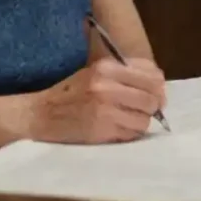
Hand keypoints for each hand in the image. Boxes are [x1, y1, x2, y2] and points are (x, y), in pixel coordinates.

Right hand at [29, 57, 165, 143]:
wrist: (40, 114)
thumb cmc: (71, 92)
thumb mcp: (96, 72)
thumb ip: (126, 74)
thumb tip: (160, 85)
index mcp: (107, 67)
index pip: (151, 74)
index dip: (158, 86)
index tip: (155, 94)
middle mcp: (107, 86)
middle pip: (152, 98)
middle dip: (152, 106)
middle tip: (144, 110)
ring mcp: (105, 109)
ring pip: (145, 118)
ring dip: (140, 121)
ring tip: (127, 119)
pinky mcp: (103, 130)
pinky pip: (132, 133)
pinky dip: (130, 133)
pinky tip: (118, 128)